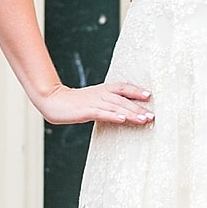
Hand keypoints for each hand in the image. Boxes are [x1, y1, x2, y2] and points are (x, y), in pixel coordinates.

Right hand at [31, 81, 154, 125]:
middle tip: (152, 115)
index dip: (136, 91)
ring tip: (144, 119)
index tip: (150, 95)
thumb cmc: (76, 103)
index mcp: (104, 89)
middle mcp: (101, 94)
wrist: (54, 101)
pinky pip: (102, 113)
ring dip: (131, 113)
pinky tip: (123, 120)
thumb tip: (123, 111)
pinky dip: (113, 116)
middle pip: (123, 99)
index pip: (124, 88)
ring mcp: (94, 102)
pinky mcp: (86, 110)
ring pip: (116, 107)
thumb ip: (108, 104)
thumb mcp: (94, 101)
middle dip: (139, 107)